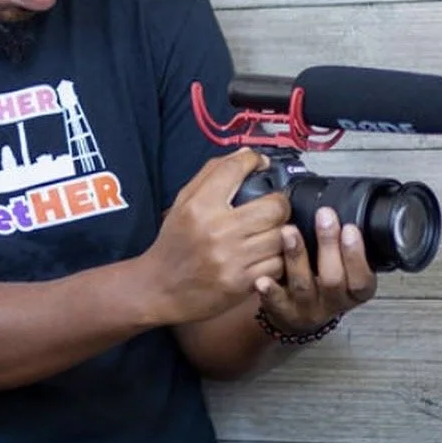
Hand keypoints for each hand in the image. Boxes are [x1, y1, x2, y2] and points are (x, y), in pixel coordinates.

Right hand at [145, 148, 290, 324]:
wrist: (160, 288)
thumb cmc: (175, 242)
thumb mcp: (183, 203)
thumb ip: (212, 175)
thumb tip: (245, 154)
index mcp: (199, 206)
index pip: (235, 169)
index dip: (254, 160)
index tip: (260, 163)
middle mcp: (216, 229)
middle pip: (274, 206)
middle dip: (279, 204)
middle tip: (273, 207)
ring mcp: (231, 258)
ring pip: (281, 236)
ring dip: (280, 233)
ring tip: (270, 232)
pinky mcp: (241, 283)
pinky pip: (277, 264)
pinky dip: (276, 258)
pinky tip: (265, 255)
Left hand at [254, 206, 377, 332]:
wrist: (298, 312)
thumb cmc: (320, 281)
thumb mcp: (342, 266)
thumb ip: (341, 244)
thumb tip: (335, 210)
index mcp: (353, 291)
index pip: (361, 278)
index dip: (356, 254)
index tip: (350, 228)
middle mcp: (332, 302)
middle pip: (334, 279)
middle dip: (328, 245)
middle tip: (324, 217)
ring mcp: (307, 308)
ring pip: (303, 285)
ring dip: (297, 256)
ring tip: (289, 232)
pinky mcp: (283, 312)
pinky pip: (277, 303)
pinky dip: (270, 291)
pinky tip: (263, 279)